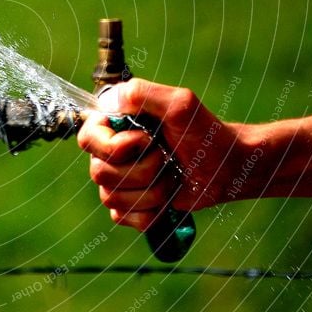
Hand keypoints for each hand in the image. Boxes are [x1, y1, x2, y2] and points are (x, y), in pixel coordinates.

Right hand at [77, 78, 250, 230]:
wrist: (225, 168)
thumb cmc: (203, 131)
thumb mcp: (179, 103)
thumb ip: (141, 94)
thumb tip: (107, 103)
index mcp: (113, 123)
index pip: (86, 138)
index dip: (113, 146)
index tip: (146, 140)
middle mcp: (108, 151)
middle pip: (99, 172)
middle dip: (143, 170)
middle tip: (167, 157)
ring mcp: (116, 180)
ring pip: (111, 197)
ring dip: (151, 191)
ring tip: (171, 177)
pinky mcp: (127, 205)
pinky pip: (121, 217)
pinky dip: (150, 211)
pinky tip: (166, 199)